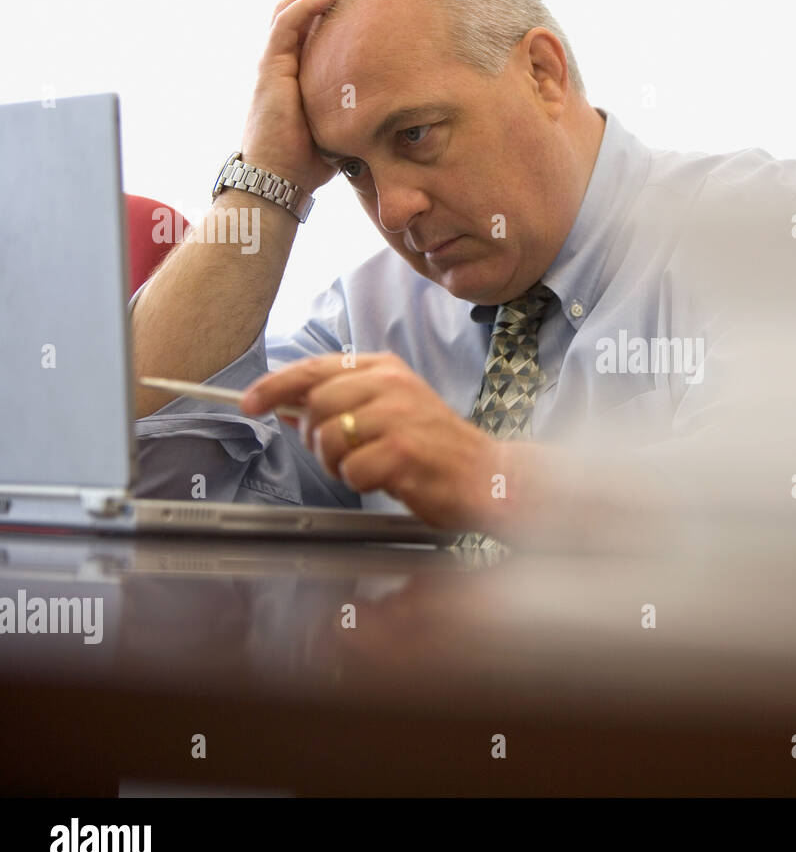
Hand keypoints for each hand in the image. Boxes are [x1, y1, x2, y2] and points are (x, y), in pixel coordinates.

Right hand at [240, 0, 352, 192]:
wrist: (279, 181)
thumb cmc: (308, 165)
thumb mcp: (341, 131)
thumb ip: (358, 115)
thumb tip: (397, 118)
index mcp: (296, 74)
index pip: (311, 29)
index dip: (330, 7)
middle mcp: (282, 63)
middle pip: (299, 10)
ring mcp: (274, 64)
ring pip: (290, 9)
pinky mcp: (271, 69)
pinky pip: (286, 25)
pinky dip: (305, 6)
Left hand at [240, 353, 507, 532]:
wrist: (489, 477)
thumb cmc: (436, 449)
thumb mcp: (392, 412)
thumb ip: (343, 405)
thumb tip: (288, 408)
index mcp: (386, 369)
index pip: (315, 369)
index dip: (275, 386)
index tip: (250, 403)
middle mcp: (392, 385)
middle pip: (316, 405)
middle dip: (317, 439)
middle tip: (343, 456)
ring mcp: (399, 416)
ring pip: (330, 438)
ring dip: (338, 463)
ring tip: (368, 468)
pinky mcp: (404, 451)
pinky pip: (352, 470)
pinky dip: (361, 482)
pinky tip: (387, 480)